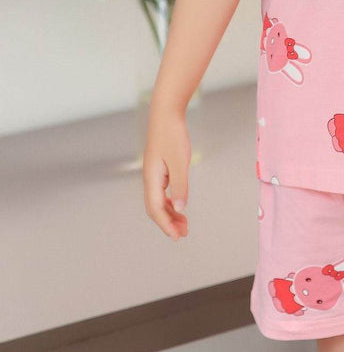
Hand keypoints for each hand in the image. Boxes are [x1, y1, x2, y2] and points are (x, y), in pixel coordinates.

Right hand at [143, 104, 190, 240]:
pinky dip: (171, 202)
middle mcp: (150, 179)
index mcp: (152, 179)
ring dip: (170, 214)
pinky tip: (179, 206)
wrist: (166, 114)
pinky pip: (162, 192)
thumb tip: (179, 209)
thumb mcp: (180, 161)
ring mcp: (154, 175)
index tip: (176, 237)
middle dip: (168, 223)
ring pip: (159, 201)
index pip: (155, 209)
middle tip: (183, 234)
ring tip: (184, 224)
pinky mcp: (160, 169)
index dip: (165, 225)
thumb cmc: (172, 135)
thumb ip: (180, 186)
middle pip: (156, 208)